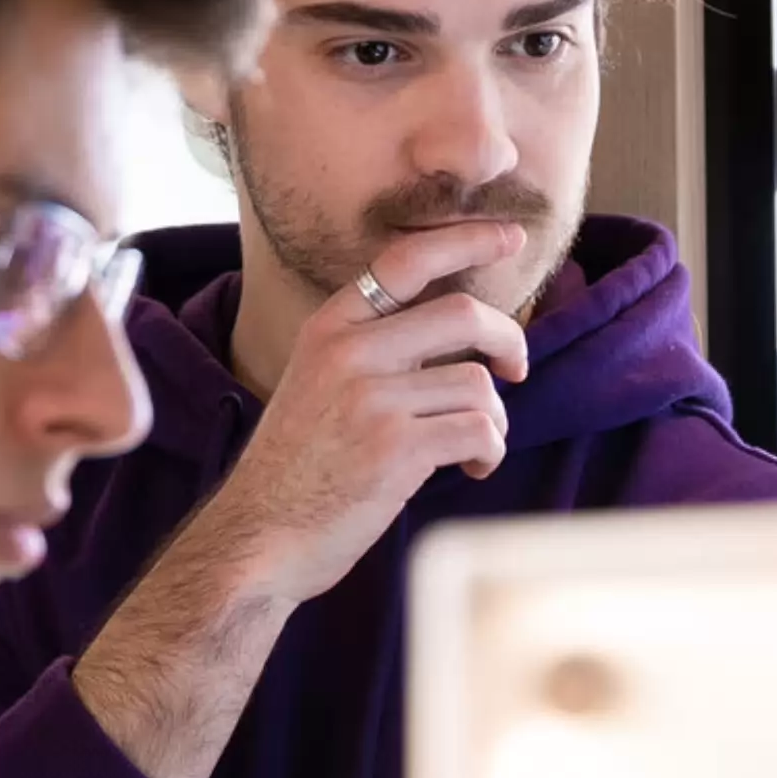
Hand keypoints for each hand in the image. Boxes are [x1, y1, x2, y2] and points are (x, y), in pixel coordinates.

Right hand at [199, 221, 529, 606]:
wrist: (258, 537)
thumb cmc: (296, 470)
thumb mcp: (315, 384)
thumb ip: (370, 351)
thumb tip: (459, 330)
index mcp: (328, 328)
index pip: (405, 260)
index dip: (468, 242)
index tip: (510, 239)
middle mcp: (349, 352)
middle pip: (463, 314)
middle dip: (509, 339)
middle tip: (518, 369)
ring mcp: (371, 399)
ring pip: (479, 385)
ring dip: (494, 421)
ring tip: (474, 448)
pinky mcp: (395, 448)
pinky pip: (480, 430)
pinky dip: (490, 451)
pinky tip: (472, 469)